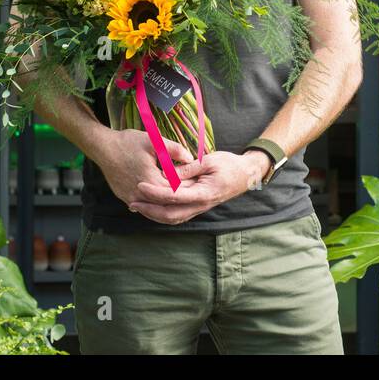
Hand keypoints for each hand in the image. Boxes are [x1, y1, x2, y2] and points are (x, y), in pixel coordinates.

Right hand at [94, 128, 195, 212]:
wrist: (103, 148)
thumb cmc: (128, 142)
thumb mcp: (153, 141)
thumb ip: (174, 149)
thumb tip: (192, 158)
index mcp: (151, 181)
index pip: (175, 191)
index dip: (188, 188)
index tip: (199, 183)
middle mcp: (140, 194)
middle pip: (166, 201)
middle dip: (179, 196)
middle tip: (194, 190)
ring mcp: (130, 198)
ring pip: (154, 206)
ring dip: (166, 201)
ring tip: (179, 195)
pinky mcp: (124, 197)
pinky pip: (143, 205)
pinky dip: (153, 202)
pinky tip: (162, 197)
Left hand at [128, 150, 267, 224]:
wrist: (245, 175)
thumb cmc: (229, 164)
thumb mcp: (209, 160)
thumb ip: (189, 168)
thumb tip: (168, 173)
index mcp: (203, 193)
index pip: (174, 196)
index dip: (155, 193)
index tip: (141, 185)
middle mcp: (200, 205)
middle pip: (170, 215)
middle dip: (149, 210)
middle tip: (132, 202)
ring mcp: (199, 209)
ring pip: (173, 219)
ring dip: (154, 214)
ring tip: (137, 206)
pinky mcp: (197, 207)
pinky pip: (177, 216)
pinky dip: (162, 214)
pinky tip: (151, 207)